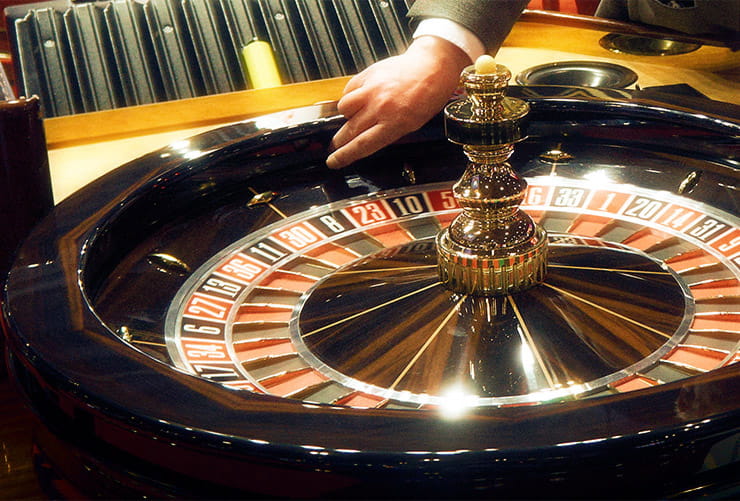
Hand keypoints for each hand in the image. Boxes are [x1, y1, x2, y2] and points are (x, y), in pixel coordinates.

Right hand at [326, 36, 470, 168]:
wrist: (432, 66)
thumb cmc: (428, 96)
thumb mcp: (414, 124)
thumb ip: (389, 133)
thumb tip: (367, 141)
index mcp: (395, 123)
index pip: (362, 145)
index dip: (344, 156)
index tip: (333, 161)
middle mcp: (380, 107)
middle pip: (349, 130)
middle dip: (339, 142)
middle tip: (334, 146)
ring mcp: (372, 90)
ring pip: (344, 109)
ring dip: (346, 117)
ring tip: (354, 117)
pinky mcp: (368, 75)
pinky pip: (348, 90)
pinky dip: (350, 97)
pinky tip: (358, 100)